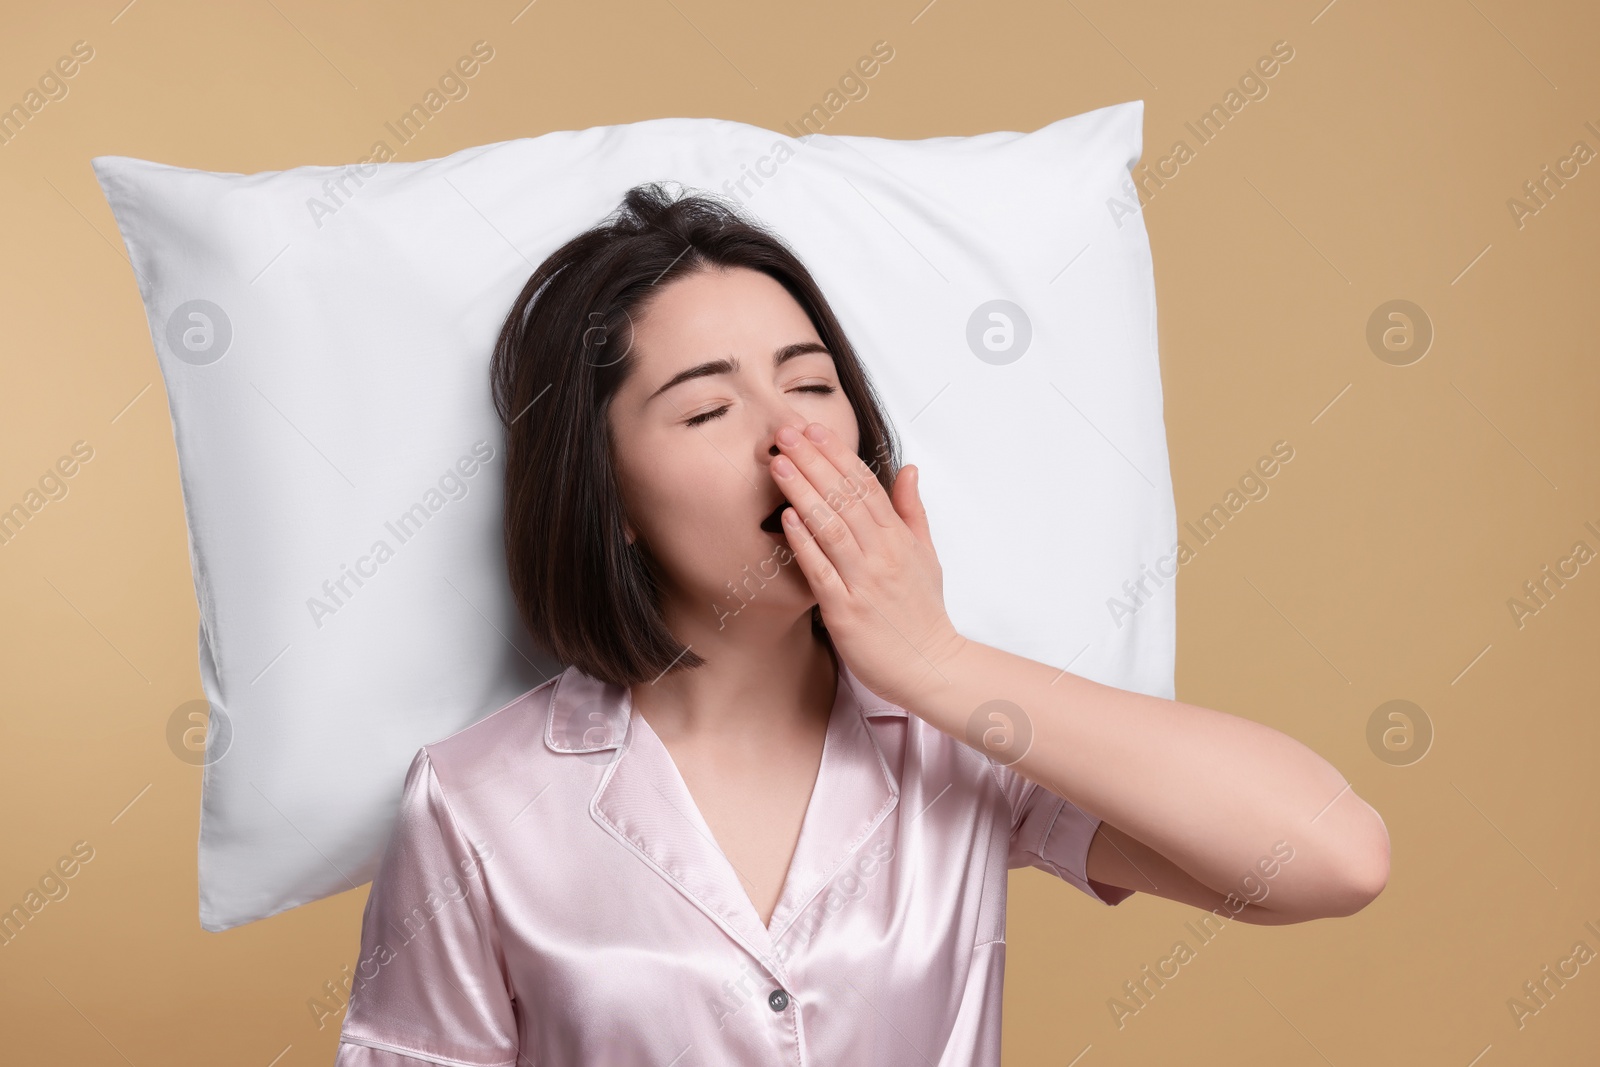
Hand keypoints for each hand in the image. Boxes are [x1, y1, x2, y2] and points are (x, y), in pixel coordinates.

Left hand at [770, 421, 966, 710]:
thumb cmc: (923, 612)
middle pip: (845, 498)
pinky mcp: (846, 611)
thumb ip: (912, 510)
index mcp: (899, 538)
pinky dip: (804, 542)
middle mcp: (882, 554)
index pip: (866, 485)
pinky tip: (785, 517)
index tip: (813, 429)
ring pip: (831, 526)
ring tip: (778, 463)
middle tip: (785, 433)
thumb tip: (908, 468)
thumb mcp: (926, 554)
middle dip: (813, 461)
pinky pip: (821, 570)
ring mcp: (864, 582)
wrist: (930, 666)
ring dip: (803, 492)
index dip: (838, 454)